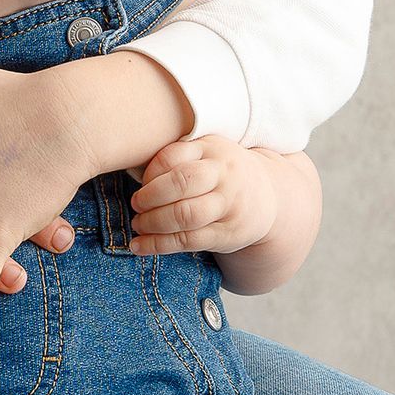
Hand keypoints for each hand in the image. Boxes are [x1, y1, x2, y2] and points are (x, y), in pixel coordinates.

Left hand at [129, 135, 279, 255]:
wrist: (268, 198)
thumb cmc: (221, 173)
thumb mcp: (206, 152)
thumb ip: (176, 156)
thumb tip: (126, 167)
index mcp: (212, 148)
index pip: (172, 155)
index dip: (149, 172)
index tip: (138, 182)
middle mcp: (224, 174)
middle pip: (181, 183)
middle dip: (149, 197)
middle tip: (136, 205)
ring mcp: (229, 205)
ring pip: (185, 215)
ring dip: (153, 223)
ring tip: (138, 224)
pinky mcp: (228, 234)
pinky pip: (188, 241)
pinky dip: (158, 245)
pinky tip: (139, 246)